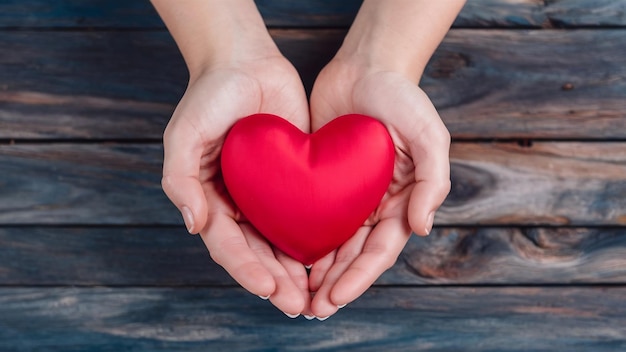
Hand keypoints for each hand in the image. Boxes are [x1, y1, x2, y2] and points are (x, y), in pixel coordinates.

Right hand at [162, 55, 310, 316]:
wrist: (244, 61)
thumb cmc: (208, 96)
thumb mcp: (183, 135)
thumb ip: (180, 180)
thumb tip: (193, 225)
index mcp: (211, 200)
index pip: (229, 245)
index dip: (248, 270)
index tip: (270, 289)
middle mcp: (240, 203)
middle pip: (258, 253)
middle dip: (277, 282)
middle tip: (299, 306)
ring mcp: (268, 193)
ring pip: (283, 241)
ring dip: (297, 271)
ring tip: (316, 295)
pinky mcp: (296, 178)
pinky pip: (306, 214)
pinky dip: (316, 238)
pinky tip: (333, 257)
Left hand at [306, 58, 450, 317]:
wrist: (366, 66)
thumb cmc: (402, 97)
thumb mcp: (429, 134)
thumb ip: (432, 181)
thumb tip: (422, 229)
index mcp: (401, 200)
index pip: (380, 250)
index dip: (359, 277)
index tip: (334, 297)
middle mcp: (375, 204)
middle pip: (354, 255)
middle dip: (334, 285)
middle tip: (310, 309)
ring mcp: (348, 194)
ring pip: (332, 243)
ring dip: (317, 272)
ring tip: (296, 295)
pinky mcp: (323, 180)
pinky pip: (312, 216)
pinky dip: (302, 239)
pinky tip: (284, 257)